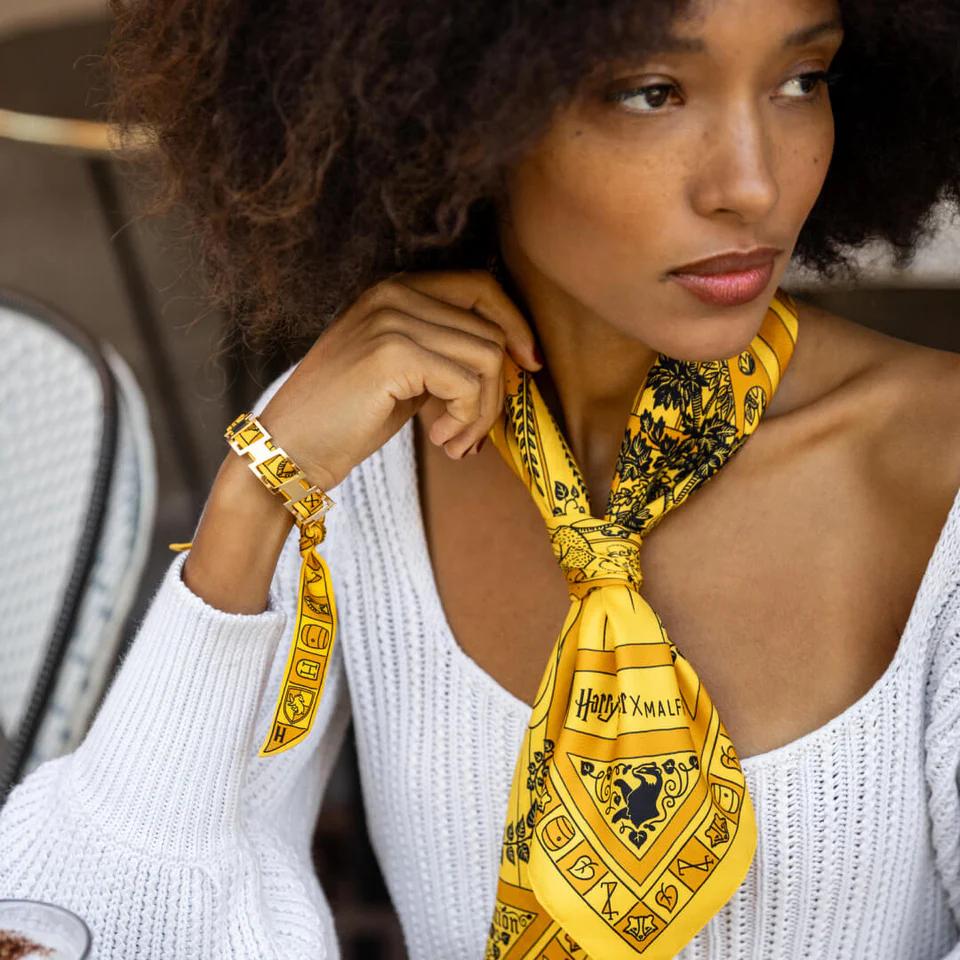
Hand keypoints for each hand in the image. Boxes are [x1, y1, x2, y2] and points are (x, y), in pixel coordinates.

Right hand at [257, 268, 542, 489]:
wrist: (292, 446)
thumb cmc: (346, 417)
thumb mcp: (403, 373)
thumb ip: (447, 355)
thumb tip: (515, 365)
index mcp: (396, 290)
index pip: (481, 287)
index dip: (515, 325)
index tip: (529, 367)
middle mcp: (394, 294)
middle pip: (491, 331)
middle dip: (496, 393)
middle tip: (472, 435)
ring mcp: (392, 320)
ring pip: (488, 360)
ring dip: (482, 414)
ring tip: (455, 443)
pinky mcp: (393, 354)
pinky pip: (467, 385)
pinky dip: (466, 421)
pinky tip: (441, 442)